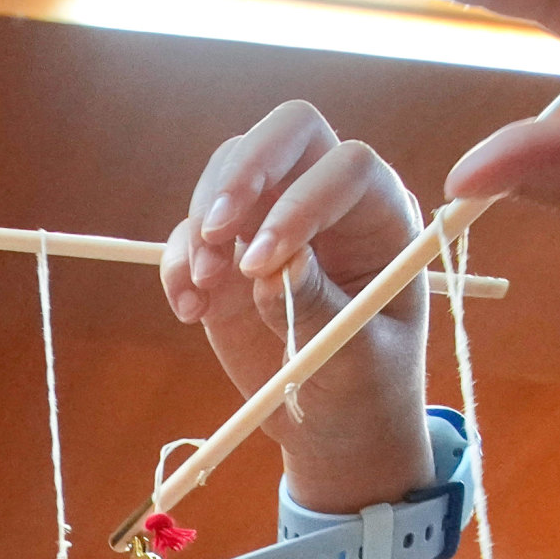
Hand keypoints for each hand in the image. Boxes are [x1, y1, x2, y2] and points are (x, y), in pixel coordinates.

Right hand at [162, 104, 438, 518]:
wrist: (335, 423)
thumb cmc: (367, 388)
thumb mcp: (359, 361)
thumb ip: (323, 310)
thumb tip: (276, 269)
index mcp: (382, 216)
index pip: (344, 169)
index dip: (301, 202)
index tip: (262, 263)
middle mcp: (326, 202)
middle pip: (286, 135)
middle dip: (244, 170)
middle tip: (214, 228)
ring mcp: (271, 221)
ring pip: (228, 170)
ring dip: (203, 222)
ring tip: (202, 285)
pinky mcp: (226, 254)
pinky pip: (189, 232)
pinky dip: (178, 265)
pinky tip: (191, 310)